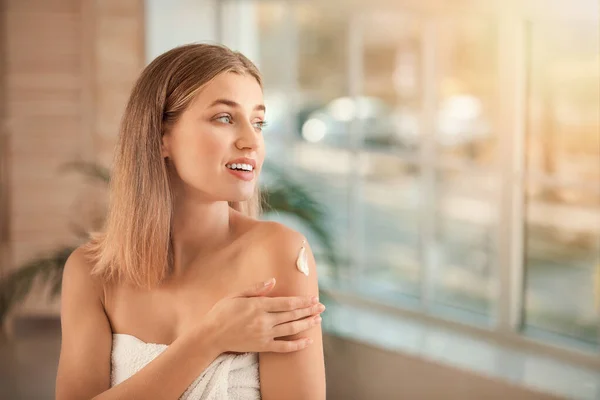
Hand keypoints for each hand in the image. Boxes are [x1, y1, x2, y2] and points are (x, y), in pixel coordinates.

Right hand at [202, 278, 324, 353]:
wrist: (211, 336)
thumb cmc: (221, 312)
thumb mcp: (236, 295)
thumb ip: (256, 289)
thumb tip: (273, 280)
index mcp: (258, 306)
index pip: (286, 303)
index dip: (302, 300)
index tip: (313, 298)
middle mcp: (264, 320)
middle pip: (292, 315)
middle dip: (309, 310)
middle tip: (322, 307)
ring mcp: (264, 335)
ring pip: (291, 329)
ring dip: (307, 324)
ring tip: (318, 320)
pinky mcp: (262, 347)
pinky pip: (283, 347)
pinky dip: (297, 345)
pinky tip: (308, 341)